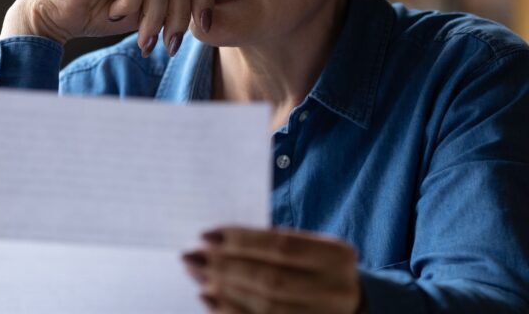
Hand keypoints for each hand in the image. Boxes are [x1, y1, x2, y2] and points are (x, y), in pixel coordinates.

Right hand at [0, 0, 214, 54]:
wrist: (54, 17)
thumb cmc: (102, 14)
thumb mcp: (149, 12)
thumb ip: (175, 5)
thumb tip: (209, 15)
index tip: (205, 28)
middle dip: (180, 16)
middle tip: (168, 45)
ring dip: (154, 18)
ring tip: (143, 40)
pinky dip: (129, 6)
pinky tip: (114, 13)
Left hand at [183, 227, 361, 313]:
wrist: (349, 306)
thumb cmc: (316, 267)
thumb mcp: (308, 248)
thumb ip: (273, 244)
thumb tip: (217, 241)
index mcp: (336, 255)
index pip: (282, 245)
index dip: (242, 240)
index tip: (207, 234)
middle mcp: (335, 290)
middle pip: (271, 279)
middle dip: (225, 266)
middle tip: (192, 256)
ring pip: (266, 307)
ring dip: (224, 290)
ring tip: (197, 275)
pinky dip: (232, 312)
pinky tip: (210, 300)